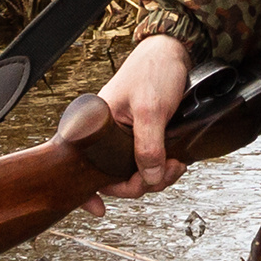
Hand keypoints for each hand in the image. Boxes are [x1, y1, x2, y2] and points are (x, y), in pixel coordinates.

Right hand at [80, 32, 194, 212]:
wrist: (173, 50)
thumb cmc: (154, 70)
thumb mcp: (151, 109)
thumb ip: (149, 146)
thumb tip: (150, 180)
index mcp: (94, 127)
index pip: (83, 168)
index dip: (88, 193)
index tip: (99, 210)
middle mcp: (104, 136)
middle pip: (115, 177)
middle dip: (142, 183)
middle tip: (167, 173)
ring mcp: (122, 138)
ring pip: (134, 173)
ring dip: (156, 176)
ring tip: (177, 165)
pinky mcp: (140, 137)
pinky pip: (145, 162)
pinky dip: (161, 168)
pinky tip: (175, 162)